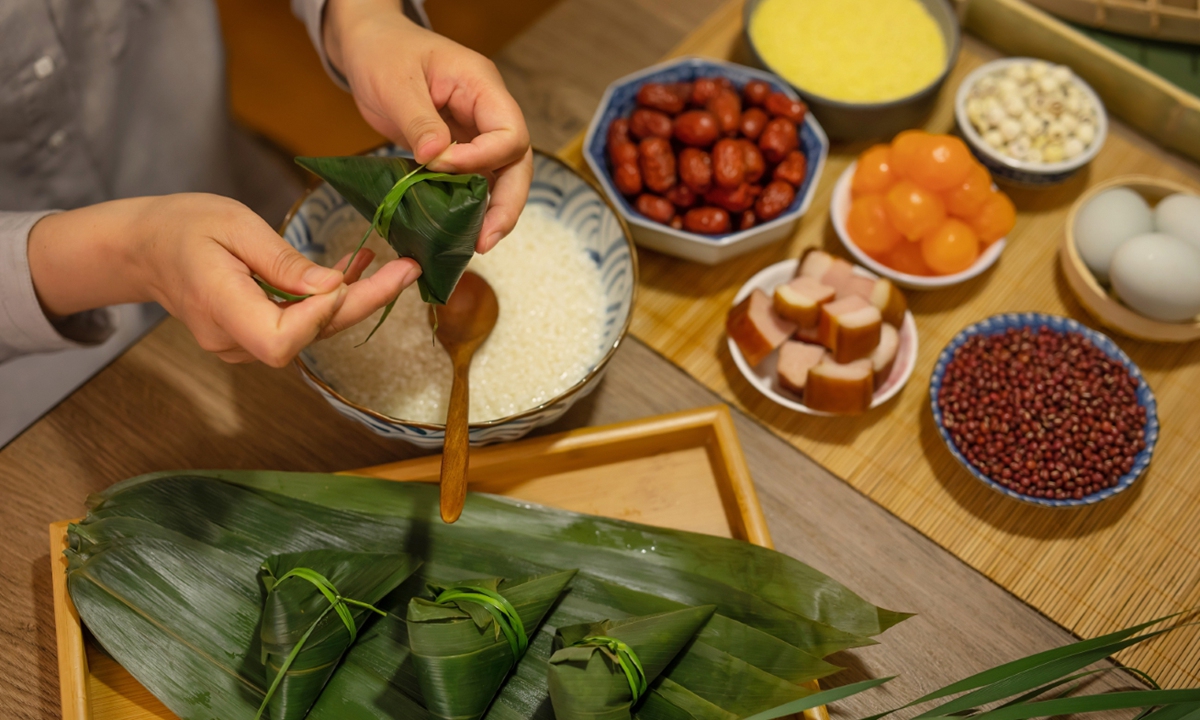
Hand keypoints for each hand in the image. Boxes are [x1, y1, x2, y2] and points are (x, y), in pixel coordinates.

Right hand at [27, 194, 420, 366]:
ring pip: (313, 332)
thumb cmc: (184, 226)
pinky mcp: (256, 338)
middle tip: (408, 268)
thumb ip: (282, 261)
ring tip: (390, 261)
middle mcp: (233, 339)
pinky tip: (356, 267)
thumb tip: (333, 287)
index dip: (317, 317)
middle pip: (308, 338)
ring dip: (356, 299)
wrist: (147, 248)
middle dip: (364, 303)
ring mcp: (243, 345)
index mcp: (219, 306)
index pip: (278, 340)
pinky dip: (333, 299)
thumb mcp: (233, 225)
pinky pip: (303, 326)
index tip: (343, 278)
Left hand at [323, 0, 532, 252]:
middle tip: (485, 239)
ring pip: (502, 177)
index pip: (508, 133)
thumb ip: (420, 121)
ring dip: (493, 211)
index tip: (441, 167)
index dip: (482, 159)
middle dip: (507, 203)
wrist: (371, 48)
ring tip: (476, 244)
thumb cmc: (384, 53)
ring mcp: (477, 131)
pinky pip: (475, 180)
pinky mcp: (460, 149)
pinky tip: (457, 229)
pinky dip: (469, 205)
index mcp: (482, 86)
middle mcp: (488, 111)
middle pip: (518, 163)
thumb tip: (437, 158)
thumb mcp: (396, 83)